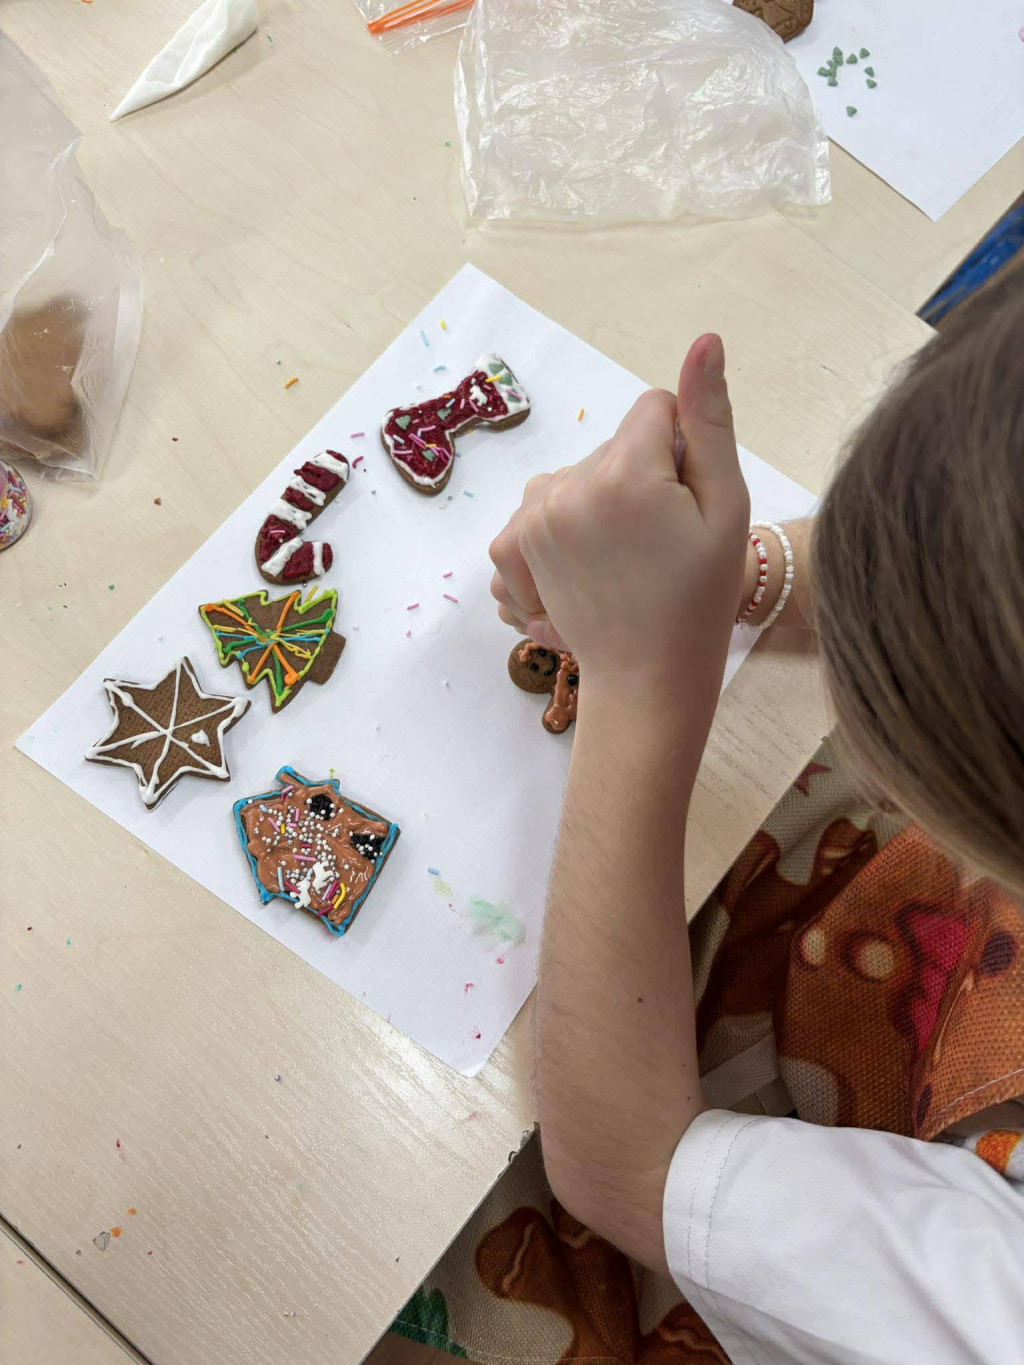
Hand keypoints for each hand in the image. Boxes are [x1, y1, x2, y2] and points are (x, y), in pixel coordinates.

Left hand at [489, 334, 749, 708]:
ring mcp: (532, 517)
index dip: (679, 450)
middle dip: (639, 476)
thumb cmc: (699, 596)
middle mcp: (566, 487)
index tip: (682, 504)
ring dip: (600, 498)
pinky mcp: (513, 544)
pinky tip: (589, 562)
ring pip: (580, 471)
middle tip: (657, 543)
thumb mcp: (724, 506)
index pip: (654, 409)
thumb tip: (705, 341)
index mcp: (624, 473)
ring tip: (624, 555)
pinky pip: (546, 502)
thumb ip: (709, 420)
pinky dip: (565, 523)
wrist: (646, 674)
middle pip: (614, 444)